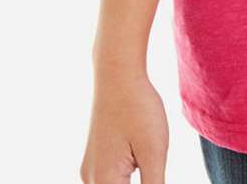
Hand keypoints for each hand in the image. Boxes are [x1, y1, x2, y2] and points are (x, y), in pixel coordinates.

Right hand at [80, 69, 168, 183]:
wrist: (117, 73)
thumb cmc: (138, 108)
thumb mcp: (154, 151)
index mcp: (105, 181)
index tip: (156, 174)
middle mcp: (91, 180)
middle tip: (155, 170)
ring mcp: (91, 170)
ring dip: (133, 183)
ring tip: (149, 166)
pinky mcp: (97, 160)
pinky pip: (109, 182)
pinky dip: (124, 183)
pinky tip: (142, 169)